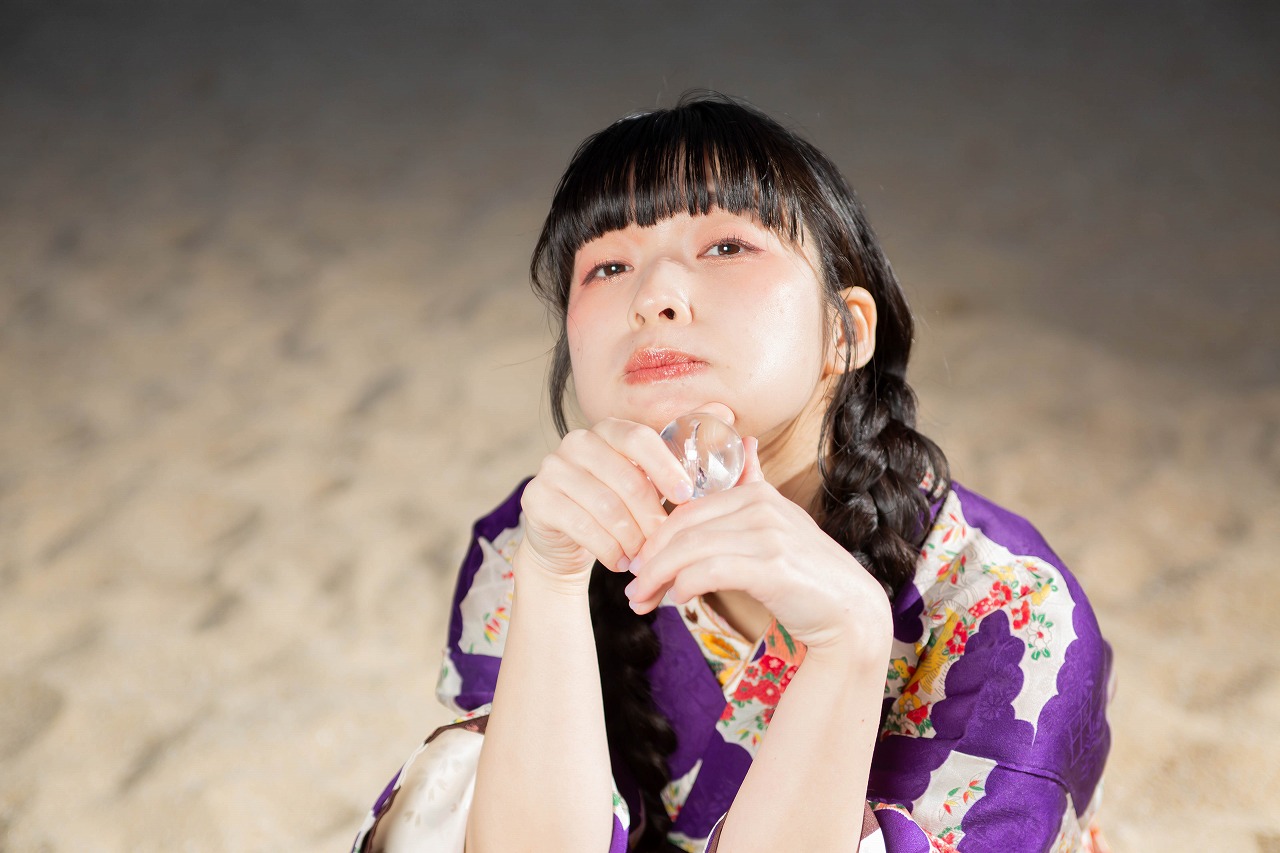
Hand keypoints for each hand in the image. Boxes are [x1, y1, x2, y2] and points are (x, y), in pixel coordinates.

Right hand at [515, 416, 696, 587]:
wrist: (569, 540)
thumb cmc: (621, 506)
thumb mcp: (654, 479)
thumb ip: (685, 447)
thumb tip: (726, 410)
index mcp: (609, 430)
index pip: (640, 438)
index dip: (666, 467)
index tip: (685, 496)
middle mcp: (577, 442)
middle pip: (626, 479)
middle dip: (652, 517)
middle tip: (664, 543)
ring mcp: (552, 468)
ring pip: (606, 507)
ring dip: (631, 538)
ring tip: (642, 556)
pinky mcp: (536, 498)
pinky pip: (581, 526)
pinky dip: (607, 549)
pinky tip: (619, 561)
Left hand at [622, 439, 891, 651]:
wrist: (851, 611)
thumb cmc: (805, 574)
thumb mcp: (778, 523)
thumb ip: (755, 485)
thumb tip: (745, 441)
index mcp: (755, 494)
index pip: (686, 512)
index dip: (655, 539)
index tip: (638, 566)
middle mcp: (760, 507)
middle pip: (682, 528)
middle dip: (650, 560)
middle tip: (632, 590)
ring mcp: (767, 534)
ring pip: (690, 550)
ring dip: (658, 578)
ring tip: (642, 601)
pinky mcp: (770, 566)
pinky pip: (709, 571)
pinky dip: (685, 585)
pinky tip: (677, 599)